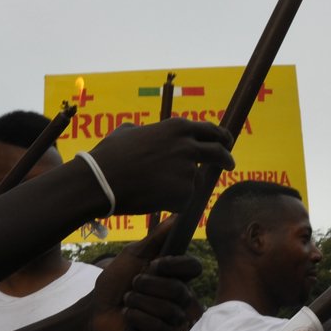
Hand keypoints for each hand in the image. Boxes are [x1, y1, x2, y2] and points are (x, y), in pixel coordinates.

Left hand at [87, 218, 202, 330]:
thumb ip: (156, 238)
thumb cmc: (114, 283)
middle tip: (133, 285)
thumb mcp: (133, 255)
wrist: (95, 311)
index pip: (193, 267)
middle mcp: (179, 296)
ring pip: (169, 309)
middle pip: (179, 289)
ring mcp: (174, 318)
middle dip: (149, 286)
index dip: (176, 265)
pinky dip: (140, 319)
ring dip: (140, 302)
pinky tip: (129, 316)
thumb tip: (178, 216)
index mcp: (175, 275)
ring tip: (127, 301)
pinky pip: (161, 328)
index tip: (156, 264)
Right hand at [89, 118, 233, 213]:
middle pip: (219, 153)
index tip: (226, 142)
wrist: (101, 181)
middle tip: (229, 164)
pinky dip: (172, 203)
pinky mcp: (184, 193)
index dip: (221, 137)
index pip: (210, 130)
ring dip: (182, 187)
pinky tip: (152, 199)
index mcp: (177, 127)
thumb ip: (144, 131)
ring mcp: (188, 170)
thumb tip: (142, 131)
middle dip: (226, 158)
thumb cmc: (109, 156)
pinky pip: (183, 201)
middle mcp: (188, 145)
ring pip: (194, 181)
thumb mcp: (128, 132)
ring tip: (155, 188)